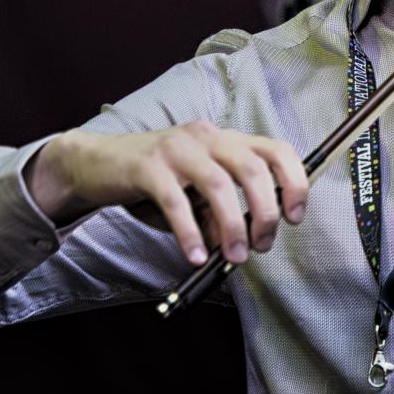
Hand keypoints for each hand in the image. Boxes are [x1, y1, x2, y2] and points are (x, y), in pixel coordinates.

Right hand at [27, 122, 308, 266]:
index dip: (294, 182)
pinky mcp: (148, 167)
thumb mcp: (196, 194)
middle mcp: (207, 137)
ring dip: (232, 226)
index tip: (294, 217)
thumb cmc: (156, 180)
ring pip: (219, 184)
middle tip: (261, 245)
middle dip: (265, 212)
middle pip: (253, 169)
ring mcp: (177, 149)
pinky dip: (190, 232)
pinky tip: (194, 256)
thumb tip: (239, 244)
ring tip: (234, 256)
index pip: (277, 150)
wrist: (98, 163)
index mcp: (227, 140)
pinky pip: (176, 202)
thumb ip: (219, 214)